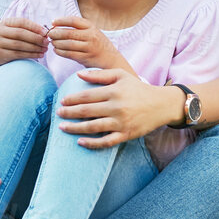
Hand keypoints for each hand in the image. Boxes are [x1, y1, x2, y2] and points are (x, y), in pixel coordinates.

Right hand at [0, 17, 48, 71]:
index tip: (45, 33)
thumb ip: (28, 30)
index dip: (34, 27)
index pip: (21, 22)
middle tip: (46, 42)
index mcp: (5, 23)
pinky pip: (18, 54)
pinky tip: (39, 55)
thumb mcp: (16, 32)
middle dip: (36, 38)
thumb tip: (45, 33)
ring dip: (34, 47)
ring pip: (19, 44)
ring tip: (44, 49)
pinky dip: (30, 55)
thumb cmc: (11, 41)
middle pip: (20, 33)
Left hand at [47, 15, 124, 70]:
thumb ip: (78, 29)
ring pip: (68, 44)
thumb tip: (56, 26)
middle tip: (49, 34)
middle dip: (56, 33)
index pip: (73, 20)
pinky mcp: (86, 58)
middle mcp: (91, 36)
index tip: (53, 22)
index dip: (61, 20)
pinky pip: (69, 54)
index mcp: (91, 27)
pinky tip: (56, 50)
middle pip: (68, 32)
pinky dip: (60, 52)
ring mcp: (89, 47)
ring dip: (57, 43)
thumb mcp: (92, 32)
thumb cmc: (98, 44)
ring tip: (52, 42)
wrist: (111, 59)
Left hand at [55, 67, 176, 148]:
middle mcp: (116, 107)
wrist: (161, 104)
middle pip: (87, 111)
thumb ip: (100, 74)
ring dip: (75, 128)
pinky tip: (80, 142)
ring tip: (62, 128)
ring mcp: (121, 122)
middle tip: (57, 114)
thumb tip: (79, 75)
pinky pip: (106, 141)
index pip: (87, 96)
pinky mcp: (126, 134)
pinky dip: (92, 143)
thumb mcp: (121, 75)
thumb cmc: (138, 88)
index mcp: (114, 92)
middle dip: (69, 113)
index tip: (62, 101)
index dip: (72, 99)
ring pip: (93, 127)